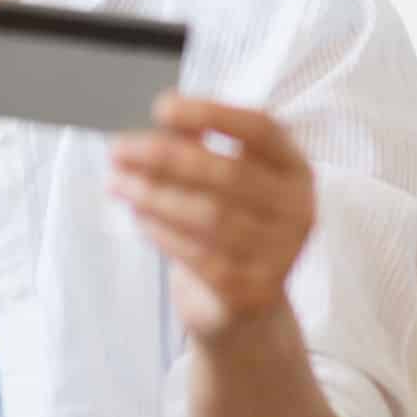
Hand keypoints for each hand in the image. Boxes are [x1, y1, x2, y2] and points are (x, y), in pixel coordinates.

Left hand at [109, 91, 316, 341]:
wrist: (245, 309)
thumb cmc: (228, 229)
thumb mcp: (222, 183)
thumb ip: (198, 146)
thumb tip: (165, 117)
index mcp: (295, 170)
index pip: (260, 129)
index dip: (212, 114)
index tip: (162, 107)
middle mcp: (298, 210)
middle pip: (228, 172)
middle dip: (164, 157)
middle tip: (118, 149)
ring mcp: (280, 254)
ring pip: (209, 215)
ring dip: (154, 195)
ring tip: (118, 183)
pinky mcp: (252, 291)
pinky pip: (198, 255)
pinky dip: (161, 231)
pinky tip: (138, 216)